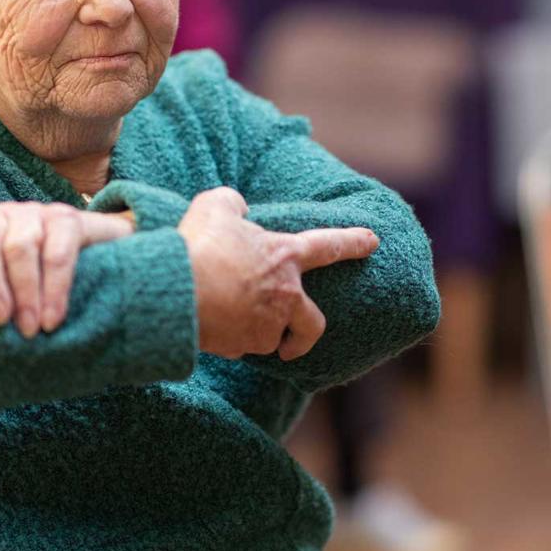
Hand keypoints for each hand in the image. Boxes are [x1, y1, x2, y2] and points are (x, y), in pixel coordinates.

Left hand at [0, 202, 135, 337]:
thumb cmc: (45, 288)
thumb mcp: (11, 294)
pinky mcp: (70, 218)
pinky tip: (55, 318)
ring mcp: (35, 215)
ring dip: (27, 292)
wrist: (109, 258)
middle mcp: (0, 218)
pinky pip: (59, 251)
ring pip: (20, 246)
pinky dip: (57, 287)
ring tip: (33, 331)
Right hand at [176, 187, 378, 360]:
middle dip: (306, 338)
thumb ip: (233, 203)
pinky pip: (238, 346)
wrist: (177, 290)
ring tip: (228, 317)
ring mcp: (265, 326)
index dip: (352, 242)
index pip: (328, 245)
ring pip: (268, 336)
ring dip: (254, 331)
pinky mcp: (241, 347)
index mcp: (285, 256)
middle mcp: (285, 296)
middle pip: (313, 324)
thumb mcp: (215, 206)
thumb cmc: (200, 245)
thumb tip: (238, 209)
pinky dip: (228, 339)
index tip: (374, 241)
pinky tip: (209, 326)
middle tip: (293, 344)